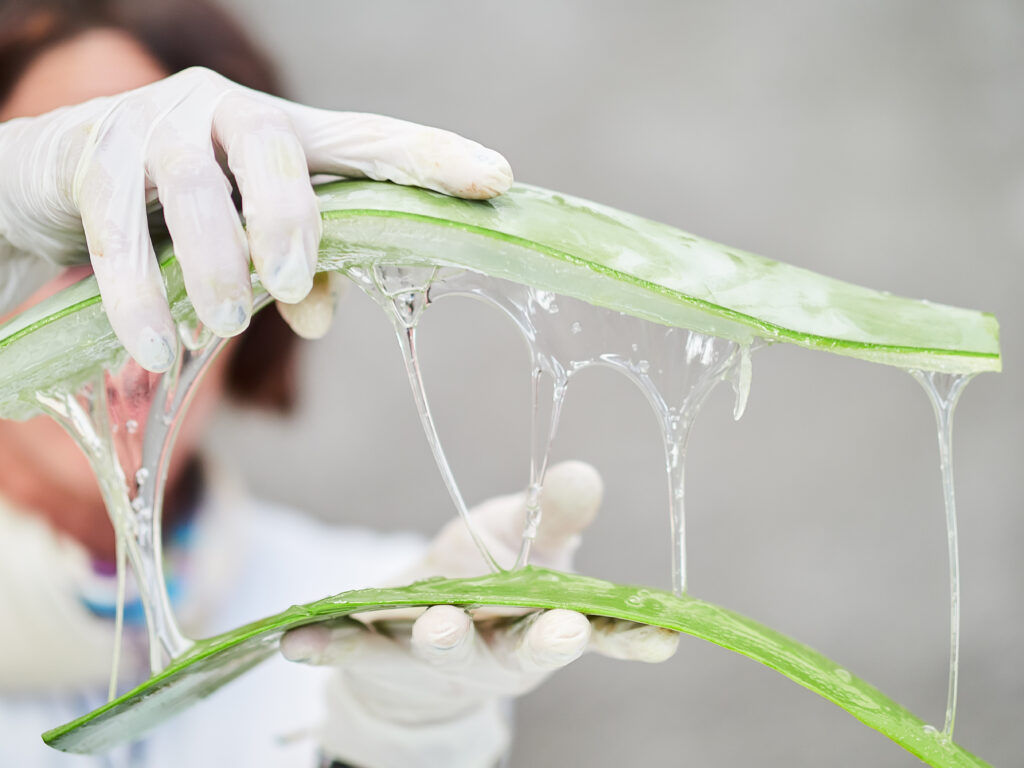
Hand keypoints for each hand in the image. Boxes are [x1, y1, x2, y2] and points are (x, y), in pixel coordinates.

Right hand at [0, 66, 512, 369]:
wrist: (53, 176)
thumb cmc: (176, 213)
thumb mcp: (245, 241)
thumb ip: (295, 271)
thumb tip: (322, 319)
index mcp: (284, 133)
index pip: (366, 138)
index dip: (430, 156)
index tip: (495, 178)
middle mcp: (225, 113)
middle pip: (275, 145)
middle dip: (291, 217)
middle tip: (292, 284)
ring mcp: (154, 124)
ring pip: (192, 186)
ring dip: (214, 263)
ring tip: (229, 324)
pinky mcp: (88, 151)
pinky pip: (116, 229)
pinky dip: (138, 295)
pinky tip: (158, 350)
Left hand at [280, 461, 678, 767]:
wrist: (419, 632)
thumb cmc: (488, 578)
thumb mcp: (526, 538)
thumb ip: (554, 513)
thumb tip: (583, 474)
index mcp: (548, 620)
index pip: (601, 631)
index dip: (632, 636)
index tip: (665, 637)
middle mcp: (501, 649)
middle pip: (526, 650)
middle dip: (543, 644)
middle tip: (560, 630)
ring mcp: (440, 658)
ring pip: (446, 652)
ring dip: (443, 641)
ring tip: (436, 625)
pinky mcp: (381, 654)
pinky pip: (355, 648)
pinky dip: (330, 644)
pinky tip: (298, 639)